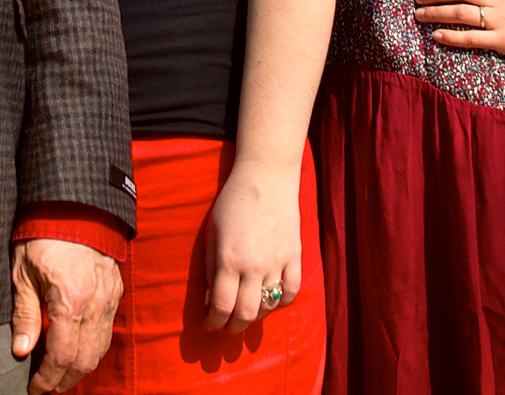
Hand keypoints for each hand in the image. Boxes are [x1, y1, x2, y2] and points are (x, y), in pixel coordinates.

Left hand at [10, 237, 121, 393]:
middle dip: (65, 380)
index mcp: (69, 301)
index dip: (47, 379)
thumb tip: (21, 351)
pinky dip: (93, 347)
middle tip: (46, 388)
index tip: (34, 389)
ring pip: (100, 348)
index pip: (61, 356)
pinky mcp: (116, 290)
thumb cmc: (42, 235)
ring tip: (60, 376)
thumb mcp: (22, 273)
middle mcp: (95, 304)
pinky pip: (107, 330)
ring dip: (81, 368)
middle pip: (85, 360)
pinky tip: (77, 350)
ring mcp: (109, 297)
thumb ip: (24, 314)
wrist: (74, 203)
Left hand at [205, 159, 301, 333]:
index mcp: (229, 260)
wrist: (266, 178)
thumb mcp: (212, 234)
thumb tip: (210, 301)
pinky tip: (271, 301)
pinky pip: (291, 291)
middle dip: (233, 327)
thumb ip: (211, 269)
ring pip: (268, 306)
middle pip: (246, 314)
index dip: (214, 322)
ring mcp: (277, 262)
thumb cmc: (232, 203)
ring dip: (256, 317)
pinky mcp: (294, 256)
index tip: (210, 324)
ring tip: (246, 314)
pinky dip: (281, 302)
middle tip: (227, 327)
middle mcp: (254, 266)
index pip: (222, 306)